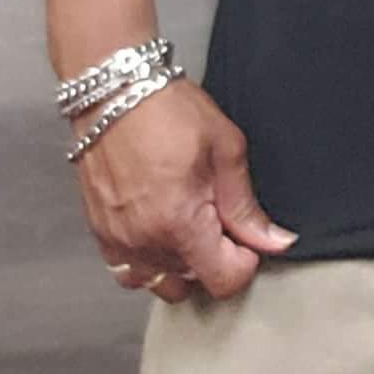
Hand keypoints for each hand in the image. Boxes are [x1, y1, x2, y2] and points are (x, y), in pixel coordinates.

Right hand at [76, 79, 296, 304]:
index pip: (224, 280)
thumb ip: (246, 205)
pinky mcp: (100, 234)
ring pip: (162, 282)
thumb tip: (273, 240)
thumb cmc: (165, 110)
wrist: (114, 92)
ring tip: (188, 222)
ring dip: (181, 262)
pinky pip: (130, 272)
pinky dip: (150, 260)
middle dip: (213, 257)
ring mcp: (118, 241)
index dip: (244, 261)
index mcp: (179, 222)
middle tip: (216, 215)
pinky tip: (160, 227)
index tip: (245, 238)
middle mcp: (144, 241)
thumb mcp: (225, 148)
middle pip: (194, 281)